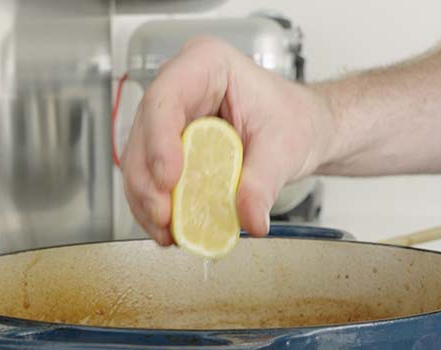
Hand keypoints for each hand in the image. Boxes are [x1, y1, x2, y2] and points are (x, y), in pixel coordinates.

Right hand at [121, 37, 334, 244]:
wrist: (301, 130)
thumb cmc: (293, 119)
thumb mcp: (284, 148)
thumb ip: (264, 183)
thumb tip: (249, 218)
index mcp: (206, 64)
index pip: (167, 96)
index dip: (159, 139)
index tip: (170, 179)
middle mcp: (180, 87)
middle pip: (145, 131)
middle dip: (148, 180)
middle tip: (164, 215)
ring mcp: (170, 117)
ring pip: (140, 158)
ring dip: (147, 199)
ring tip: (167, 230)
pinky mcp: (168, 146)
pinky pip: (150, 176)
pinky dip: (154, 205)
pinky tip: (167, 228)